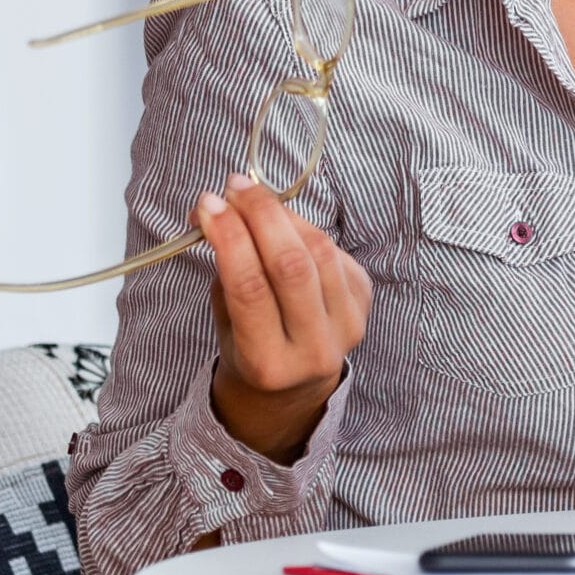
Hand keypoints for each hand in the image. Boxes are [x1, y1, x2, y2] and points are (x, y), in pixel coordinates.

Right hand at [195, 172, 370, 463]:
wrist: (294, 388)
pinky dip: (306, 229)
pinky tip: (283, 223)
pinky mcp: (365, 304)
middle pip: (292, 264)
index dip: (229, 237)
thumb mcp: (224, 323)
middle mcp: (315, 349)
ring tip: (254, 197)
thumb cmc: (248, 348)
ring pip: (319, 251)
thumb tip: (214, 208)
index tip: (209, 203)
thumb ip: (223, 271)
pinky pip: (336, 252)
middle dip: (261, 215)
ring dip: (284, 215)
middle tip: (235, 186)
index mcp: (268, 363)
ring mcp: (348, 327)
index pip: (249, 287)